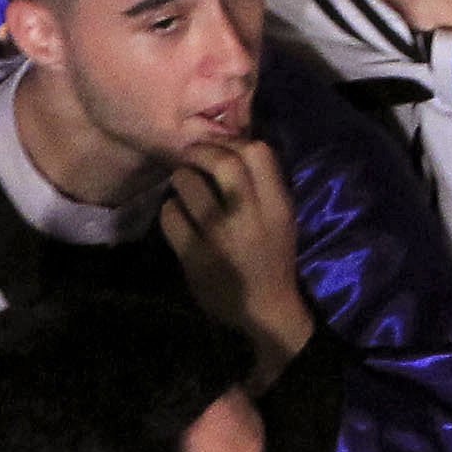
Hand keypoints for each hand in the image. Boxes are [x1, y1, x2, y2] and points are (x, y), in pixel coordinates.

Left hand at [160, 137, 313, 378]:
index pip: (259, 153)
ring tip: (181, 184)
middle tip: (192, 156)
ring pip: (189, 185)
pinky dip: (170, 210)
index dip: (234, 140)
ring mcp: (220, 235)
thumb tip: (235, 150)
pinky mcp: (194, 255)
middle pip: (224, 162)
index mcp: (277, 205)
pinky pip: (171, 217)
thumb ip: (265, 188)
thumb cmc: (273, 260)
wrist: (264, 311)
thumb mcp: (281, 220)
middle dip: (202, 152)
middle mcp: (250, 215)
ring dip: (181, 178)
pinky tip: (175, 214)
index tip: (221, 146)